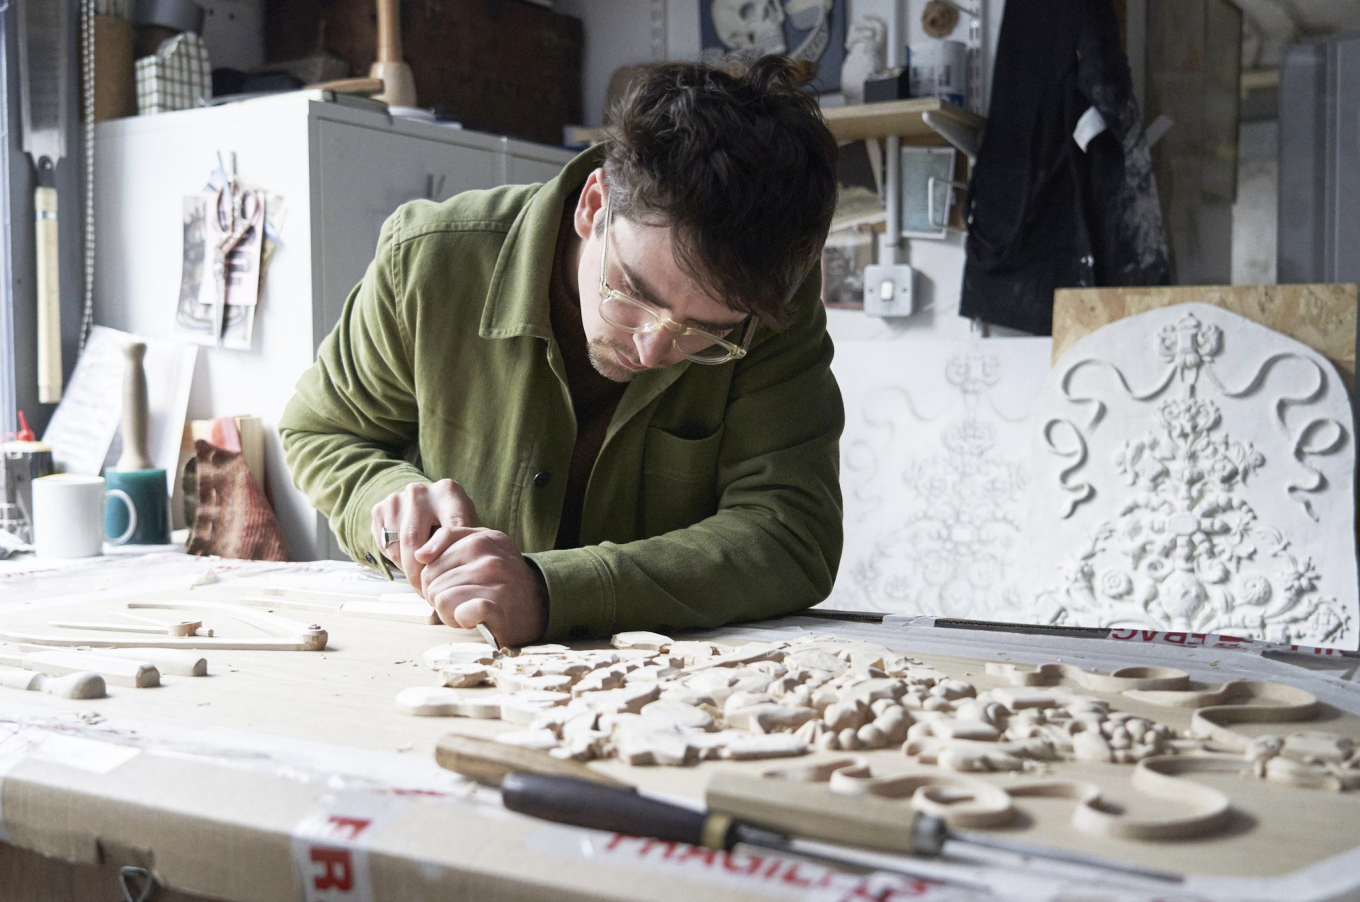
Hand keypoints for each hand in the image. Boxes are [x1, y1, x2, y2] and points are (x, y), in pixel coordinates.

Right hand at [371, 478, 480, 592]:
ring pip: (397, 547)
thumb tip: (469, 575)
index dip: (448, 562)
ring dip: (408, 570)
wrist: (426, 501)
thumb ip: (468, 543)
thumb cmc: (452, 519)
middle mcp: (419, 492)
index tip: (448, 585)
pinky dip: (396, 561)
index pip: (449, 531)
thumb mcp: (467, 527)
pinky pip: (385, 546)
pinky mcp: (379, 509)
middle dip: (419, 573)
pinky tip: (409, 564)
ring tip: (421, 583)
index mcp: (447, 492)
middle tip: (427, 593)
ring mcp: (396, 499)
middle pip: (413, 540)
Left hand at [415, 526, 547, 646]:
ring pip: (441, 598)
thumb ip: (450, 539)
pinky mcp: (497, 607)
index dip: (432, 575)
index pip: (431, 556)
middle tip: (459, 601)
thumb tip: (420, 555)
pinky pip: (461, 612)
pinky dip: (460, 619)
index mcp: (483, 538)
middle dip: (438, 595)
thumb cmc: (503, 579)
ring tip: (467, 611)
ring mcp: (496, 581)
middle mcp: (490, 556)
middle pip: (432, 579)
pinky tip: (471, 619)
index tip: (446, 583)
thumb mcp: (482, 546)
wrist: (539, 605)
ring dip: (448, 612)